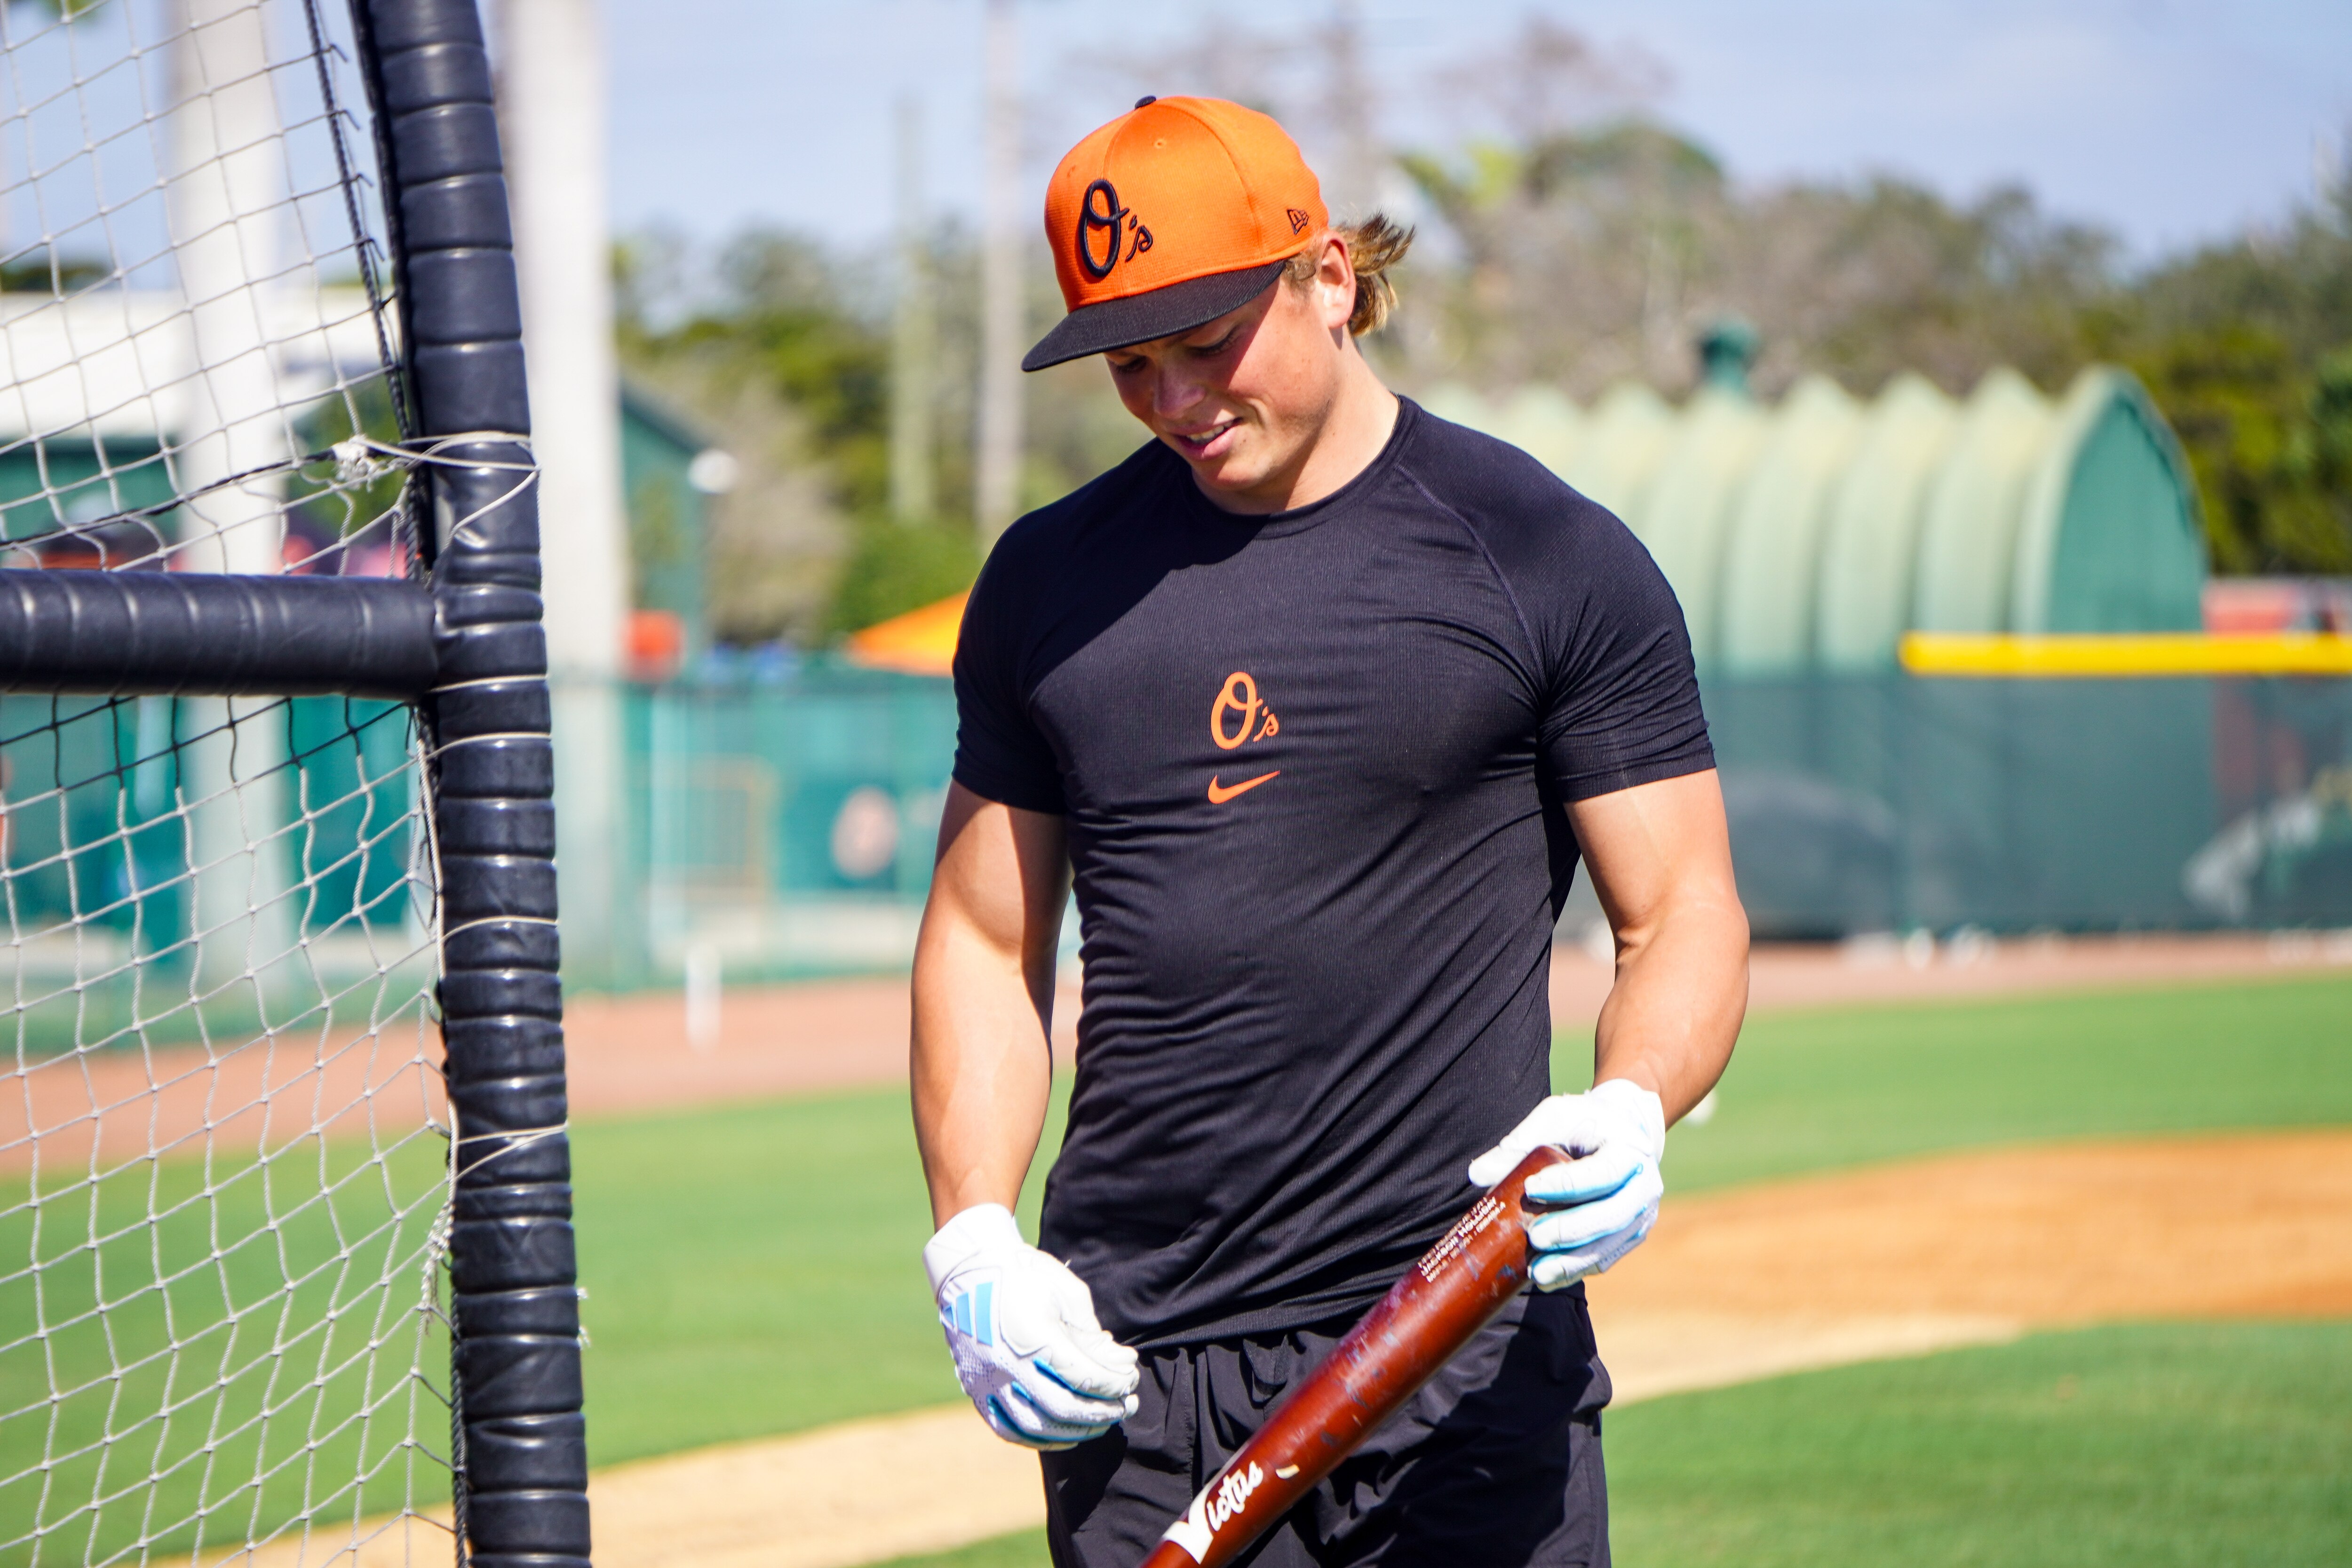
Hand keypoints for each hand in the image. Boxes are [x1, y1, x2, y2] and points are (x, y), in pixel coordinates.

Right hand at [922, 1204, 1140, 1448]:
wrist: (970, 1270)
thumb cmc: (1025, 1275)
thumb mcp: (1067, 1293)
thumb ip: (1093, 1335)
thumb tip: (1122, 1365)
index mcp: (1033, 1336)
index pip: (1082, 1375)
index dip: (1113, 1384)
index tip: (1130, 1380)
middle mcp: (1007, 1365)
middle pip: (1063, 1408)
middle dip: (1102, 1412)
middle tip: (1126, 1407)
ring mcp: (987, 1382)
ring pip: (1036, 1427)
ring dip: (1076, 1431)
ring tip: (1101, 1423)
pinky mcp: (976, 1391)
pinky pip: (1008, 1430)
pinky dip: (1039, 1439)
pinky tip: (1064, 1434)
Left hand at [1466, 1079, 1665, 1289]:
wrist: (1625, 1132)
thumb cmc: (1584, 1122)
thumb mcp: (1555, 1118)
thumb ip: (1520, 1142)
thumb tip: (1477, 1174)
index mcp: (1630, 1150)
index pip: (1603, 1171)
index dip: (1569, 1183)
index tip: (1531, 1188)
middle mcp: (1644, 1186)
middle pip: (1611, 1215)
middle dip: (1571, 1229)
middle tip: (1535, 1236)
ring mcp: (1641, 1216)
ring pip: (1609, 1245)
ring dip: (1572, 1261)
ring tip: (1536, 1271)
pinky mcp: (1630, 1237)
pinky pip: (1604, 1259)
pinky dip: (1575, 1270)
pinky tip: (1547, 1277)